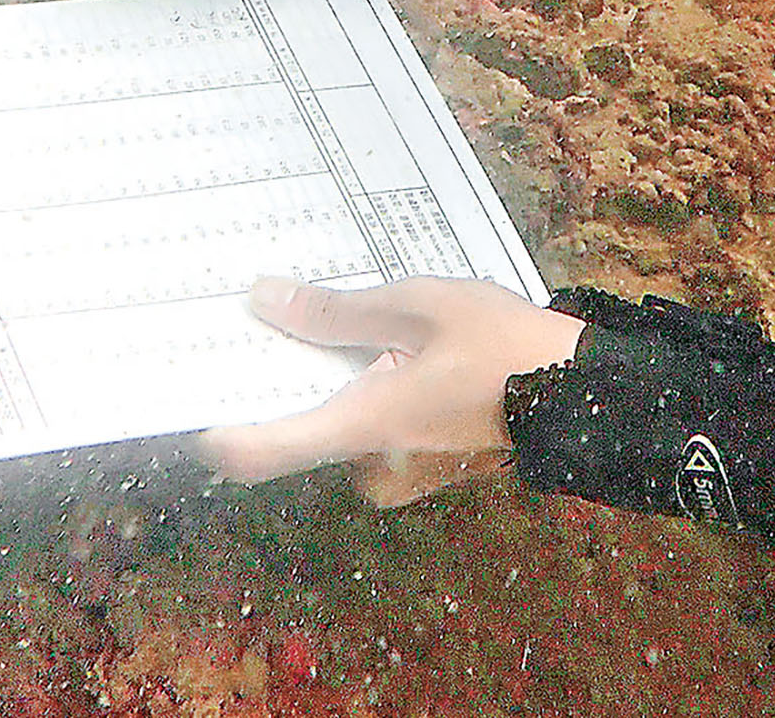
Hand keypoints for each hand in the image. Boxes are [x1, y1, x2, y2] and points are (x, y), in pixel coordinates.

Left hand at [198, 276, 585, 506]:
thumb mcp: (421, 305)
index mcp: (367, 424)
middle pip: (301, 429)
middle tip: (279, 317)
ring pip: (341, 427)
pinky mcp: (425, 468)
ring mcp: (403, 474)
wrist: (587, 393)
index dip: (218, 434)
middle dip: (292, 377)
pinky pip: (374, 432)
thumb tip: (266, 300)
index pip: (265, 451)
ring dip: (340, 381)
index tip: (188, 400)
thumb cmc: (509, 345)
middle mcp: (377, 463)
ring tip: (359, 323)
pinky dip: (372, 394)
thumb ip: (338, 311)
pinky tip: (396, 352)